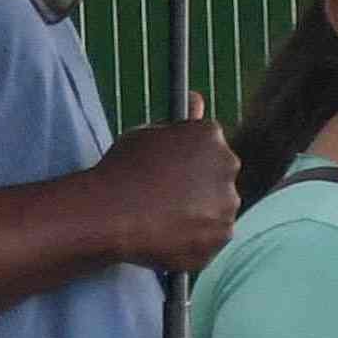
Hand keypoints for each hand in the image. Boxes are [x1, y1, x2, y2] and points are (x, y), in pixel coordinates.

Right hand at [88, 113, 240, 275]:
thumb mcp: (144, 134)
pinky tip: (167, 235)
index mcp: (210, 135)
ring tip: (163, 217)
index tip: (172, 170)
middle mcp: (228, 165)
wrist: (109, 213)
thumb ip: (177, 123)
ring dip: (199, 212)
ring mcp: (228, 203)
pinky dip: (195, 239)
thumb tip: (197, 98)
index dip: (188, 158)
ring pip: (218, 208)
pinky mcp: (222, 235)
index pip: (209, 144)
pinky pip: (212, 236)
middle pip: (219, 175)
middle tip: (168, 195)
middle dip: (199, 184)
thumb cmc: (121, 169)